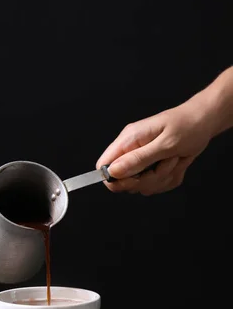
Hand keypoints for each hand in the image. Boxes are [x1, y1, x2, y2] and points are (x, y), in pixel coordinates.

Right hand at [96, 99, 212, 195]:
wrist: (204, 122)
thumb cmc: (187, 126)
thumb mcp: (165, 144)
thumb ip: (138, 158)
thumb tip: (113, 171)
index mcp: (128, 140)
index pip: (103, 166)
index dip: (115, 179)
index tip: (136, 179)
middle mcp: (131, 150)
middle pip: (123, 181)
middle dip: (147, 179)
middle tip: (165, 164)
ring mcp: (140, 160)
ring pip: (141, 186)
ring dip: (161, 179)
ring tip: (174, 159)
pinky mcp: (151, 168)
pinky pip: (154, 185)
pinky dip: (169, 179)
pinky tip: (176, 163)